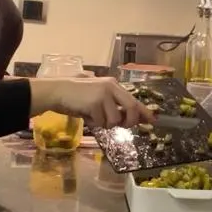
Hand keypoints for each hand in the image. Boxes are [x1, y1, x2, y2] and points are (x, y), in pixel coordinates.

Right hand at [29, 78, 153, 128]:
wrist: (58, 91)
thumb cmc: (77, 97)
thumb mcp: (98, 98)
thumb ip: (113, 105)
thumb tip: (130, 119)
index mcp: (114, 85)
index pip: (134, 100)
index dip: (145, 112)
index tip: (153, 120)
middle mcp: (112, 87)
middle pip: (131, 109)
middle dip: (129, 121)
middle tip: (122, 125)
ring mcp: (104, 95)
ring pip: (115, 120)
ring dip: (105, 123)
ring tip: (93, 116)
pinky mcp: (95, 103)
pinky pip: (101, 122)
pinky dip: (94, 123)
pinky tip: (86, 115)